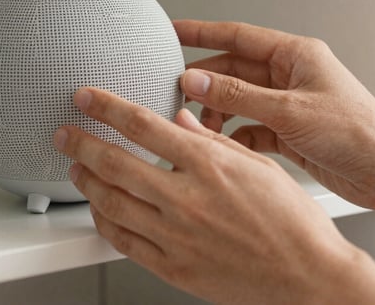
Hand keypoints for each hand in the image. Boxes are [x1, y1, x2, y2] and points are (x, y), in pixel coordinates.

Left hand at [54, 88, 374, 304]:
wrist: (309, 276)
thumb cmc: (292, 223)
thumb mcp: (258, 166)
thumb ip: (213, 141)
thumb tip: (181, 121)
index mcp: (210, 166)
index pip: (143, 125)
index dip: (107, 107)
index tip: (87, 98)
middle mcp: (187, 199)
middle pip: (115, 163)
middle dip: (81, 143)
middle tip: (65, 133)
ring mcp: (177, 236)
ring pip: (111, 203)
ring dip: (86, 181)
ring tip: (76, 168)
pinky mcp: (174, 267)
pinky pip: (124, 242)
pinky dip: (104, 223)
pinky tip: (99, 211)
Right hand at [174, 20, 374, 210]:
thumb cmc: (358, 132)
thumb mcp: (289, 110)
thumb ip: (237, 95)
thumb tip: (196, 80)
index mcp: (296, 55)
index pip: (237, 36)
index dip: (201, 33)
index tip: (173, 31)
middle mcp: (290, 76)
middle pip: (234, 71)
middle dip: (205, 83)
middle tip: (176, 94)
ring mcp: (289, 104)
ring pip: (239, 101)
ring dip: (219, 113)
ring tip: (200, 127)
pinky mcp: (289, 131)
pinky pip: (250, 128)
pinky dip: (235, 137)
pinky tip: (226, 147)